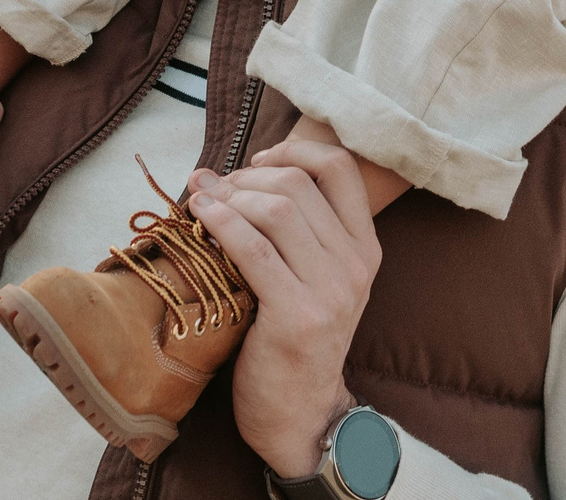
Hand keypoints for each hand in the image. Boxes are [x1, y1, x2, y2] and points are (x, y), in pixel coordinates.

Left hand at [186, 139, 378, 477]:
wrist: (301, 415)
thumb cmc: (294, 341)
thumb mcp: (313, 280)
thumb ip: (293, 231)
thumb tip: (225, 173)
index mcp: (365, 248)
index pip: (340, 167)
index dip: (294, 149)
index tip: (257, 160)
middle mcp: (356, 264)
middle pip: (299, 183)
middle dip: (247, 175)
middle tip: (216, 187)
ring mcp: (331, 291)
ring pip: (277, 209)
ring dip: (230, 196)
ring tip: (202, 202)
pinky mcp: (298, 316)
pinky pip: (254, 250)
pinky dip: (221, 223)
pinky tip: (199, 217)